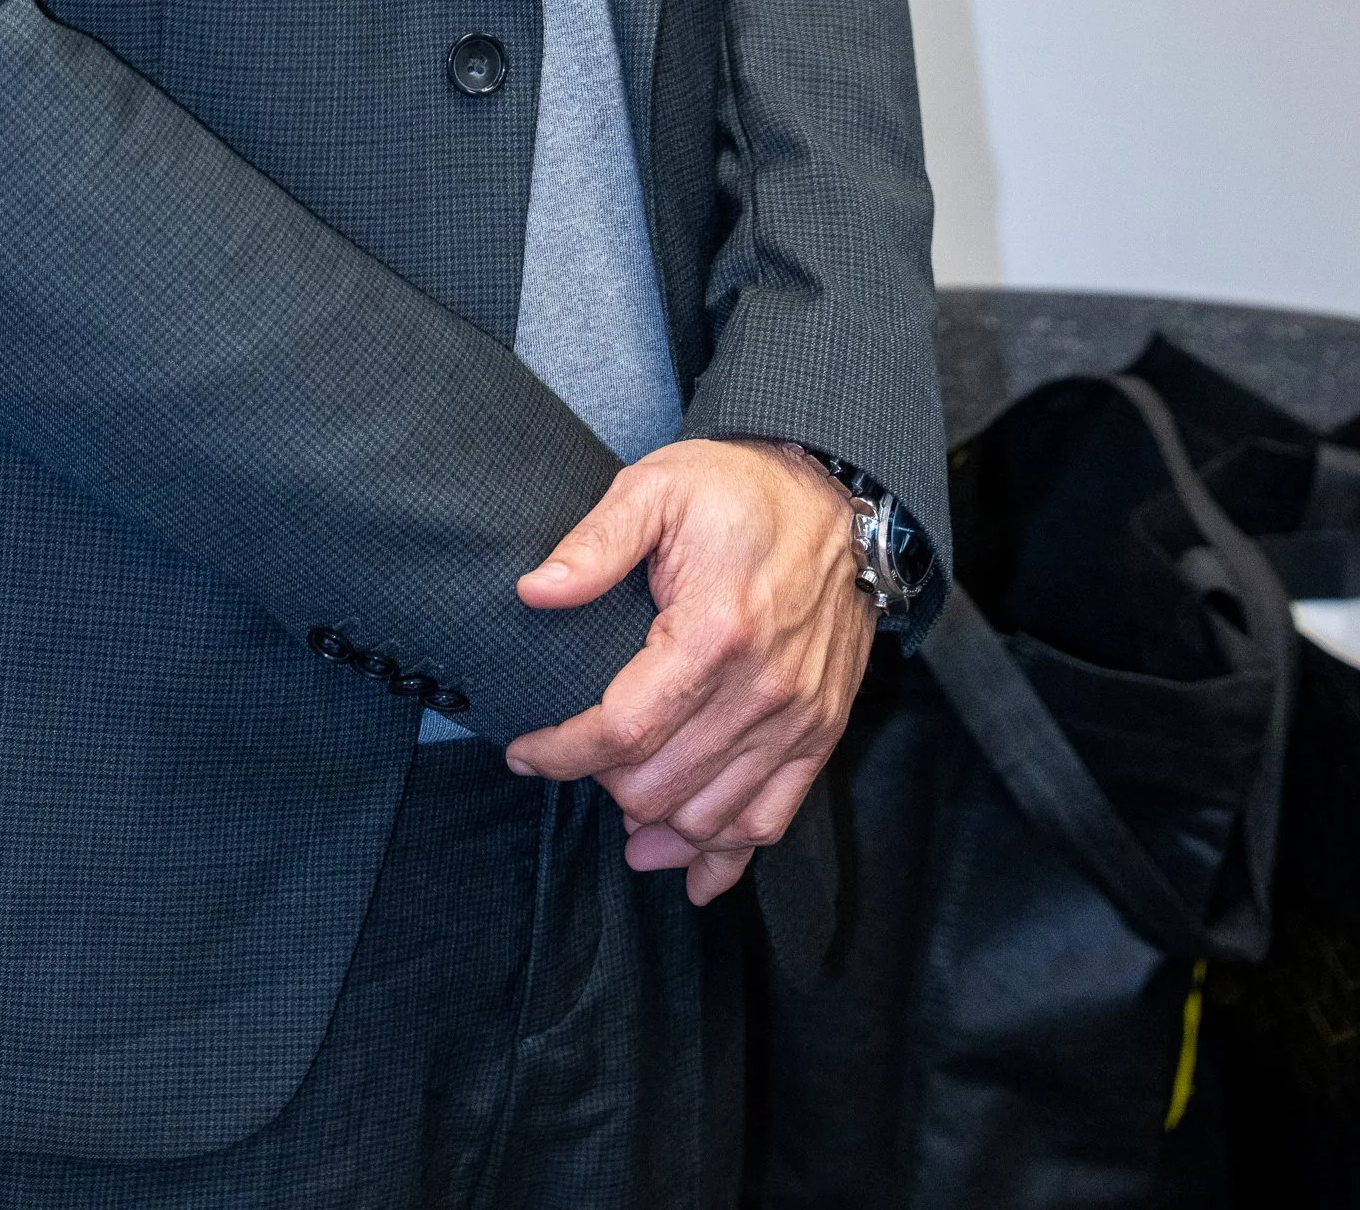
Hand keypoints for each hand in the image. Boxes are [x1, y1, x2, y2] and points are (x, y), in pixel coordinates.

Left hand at [504, 437, 873, 902]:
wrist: (835, 495)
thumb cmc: (739, 491)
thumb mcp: (657, 489)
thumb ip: (594, 544)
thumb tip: (534, 592)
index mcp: (714, 631)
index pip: (624, 730)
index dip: (562, 753)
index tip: (525, 751)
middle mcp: (761, 689)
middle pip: (661, 787)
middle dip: (602, 785)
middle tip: (575, 759)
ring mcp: (797, 718)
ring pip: (712, 819)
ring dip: (657, 829)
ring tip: (619, 815)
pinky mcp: (820, 732)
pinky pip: (773, 820)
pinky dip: (727, 857)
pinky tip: (691, 870)